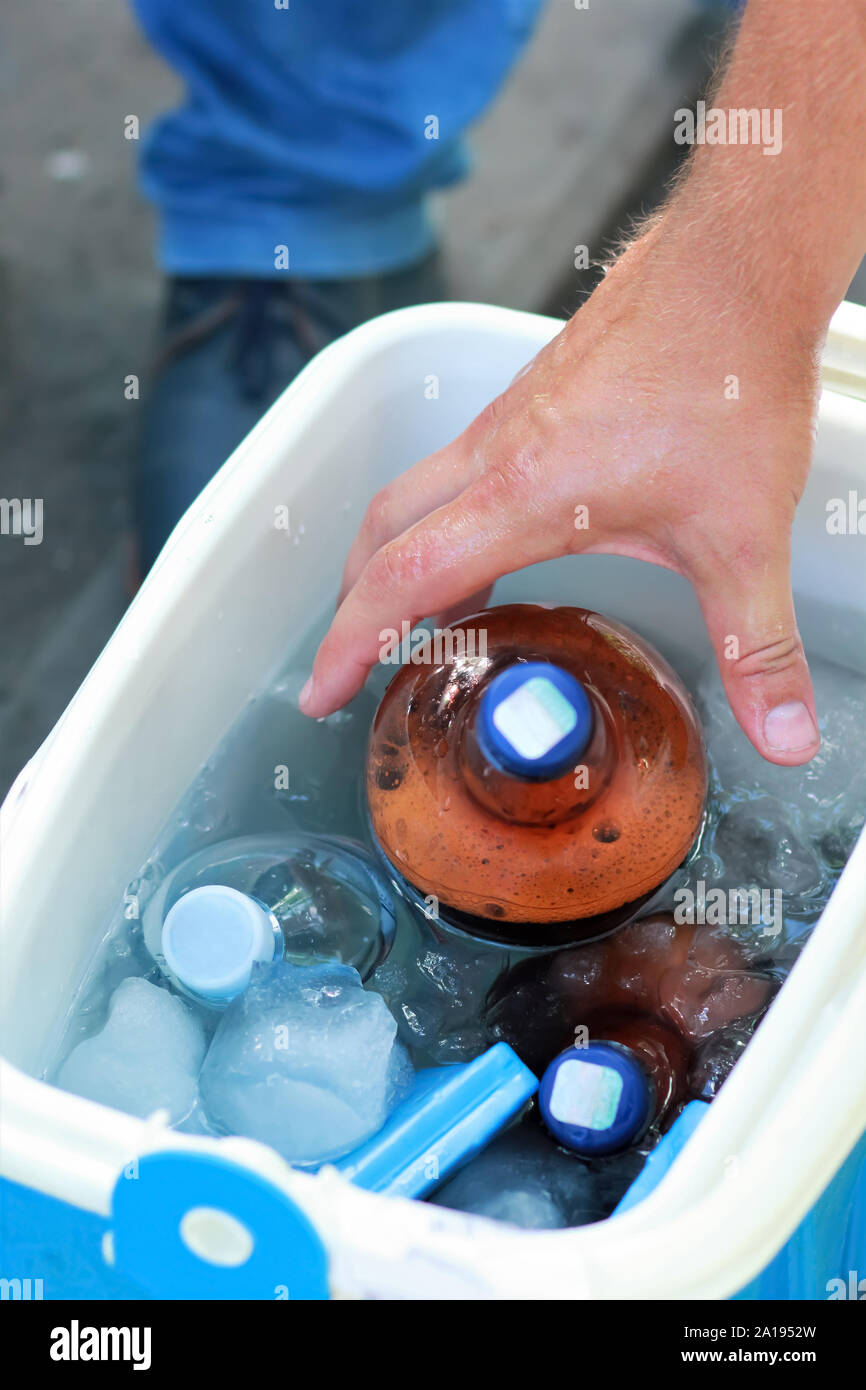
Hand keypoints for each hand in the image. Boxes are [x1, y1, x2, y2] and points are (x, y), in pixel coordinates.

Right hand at [300, 221, 823, 765]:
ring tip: (415, 618)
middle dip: (351, 605)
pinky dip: (441, 519)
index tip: (320, 691)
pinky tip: (491, 544)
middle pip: (379, 534)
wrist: (734, 267)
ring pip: (412, 494)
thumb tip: (786, 736)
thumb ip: (758, 647)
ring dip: (392, 557)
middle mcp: (496, 455)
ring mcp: (508, 422)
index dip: (348, 644)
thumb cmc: (728, 381)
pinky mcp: (531, 400)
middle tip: (350, 661)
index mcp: (524, 497)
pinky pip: (454, 469)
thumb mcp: (745, 539)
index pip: (400, 581)